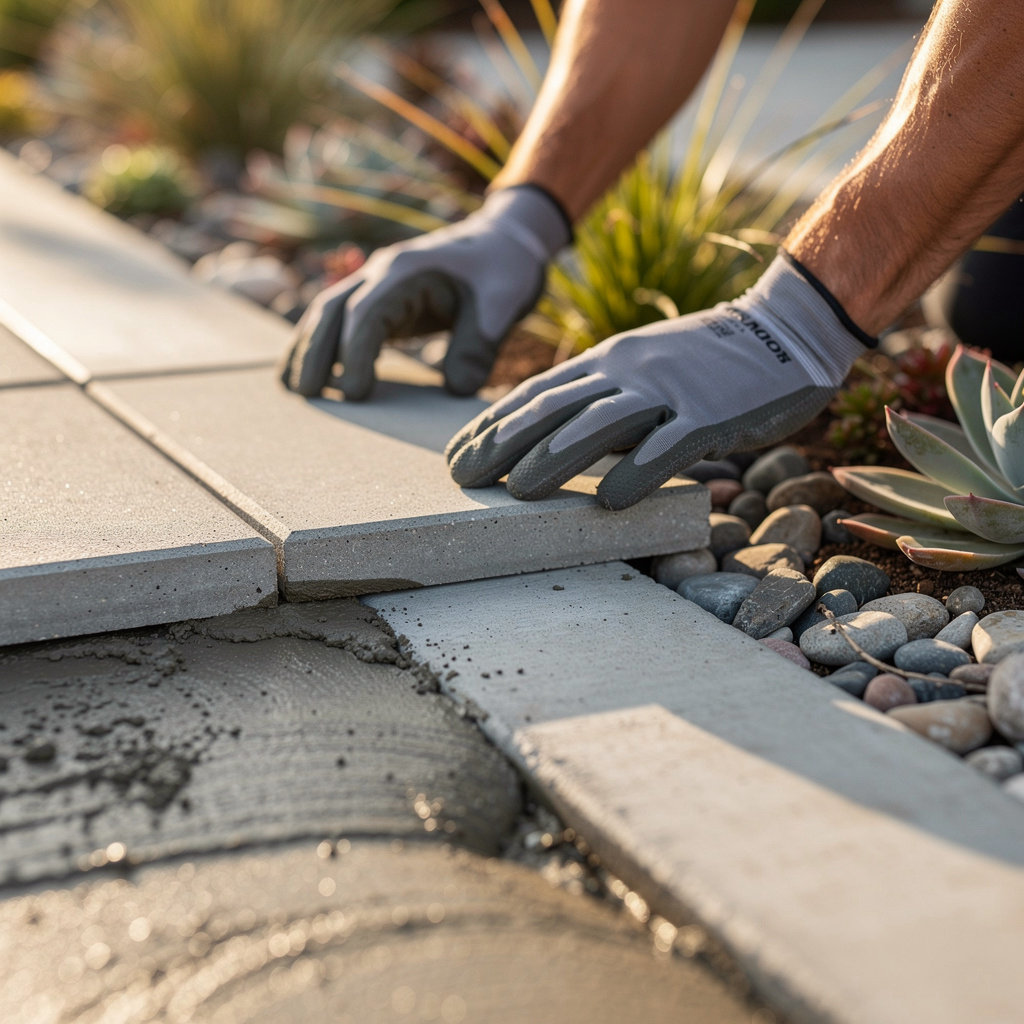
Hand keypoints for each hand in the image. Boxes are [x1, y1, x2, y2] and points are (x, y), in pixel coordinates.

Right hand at [279, 186, 569, 399]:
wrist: (506, 241)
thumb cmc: (505, 269)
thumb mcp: (502, 304)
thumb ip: (479, 345)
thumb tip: (455, 389)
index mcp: (407, 270)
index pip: (367, 312)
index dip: (355, 353)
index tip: (356, 393)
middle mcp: (382, 272)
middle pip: (332, 310)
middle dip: (314, 352)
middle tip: (305, 396)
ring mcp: (377, 284)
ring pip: (328, 313)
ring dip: (308, 348)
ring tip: (294, 390)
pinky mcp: (382, 301)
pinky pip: (343, 322)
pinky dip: (324, 346)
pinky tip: (313, 376)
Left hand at [446, 252, 871, 508]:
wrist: (785, 328)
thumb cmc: (707, 360)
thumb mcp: (642, 369)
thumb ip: (602, 400)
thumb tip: (556, 444)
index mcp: (608, 360)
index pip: (536, 393)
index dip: (491, 425)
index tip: (456, 455)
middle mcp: (628, 370)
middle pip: (553, 407)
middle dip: (502, 444)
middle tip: (462, 478)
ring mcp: (669, 390)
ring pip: (599, 423)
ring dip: (554, 457)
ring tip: (516, 491)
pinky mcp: (710, 413)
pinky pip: (668, 445)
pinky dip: (637, 471)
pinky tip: (608, 499)